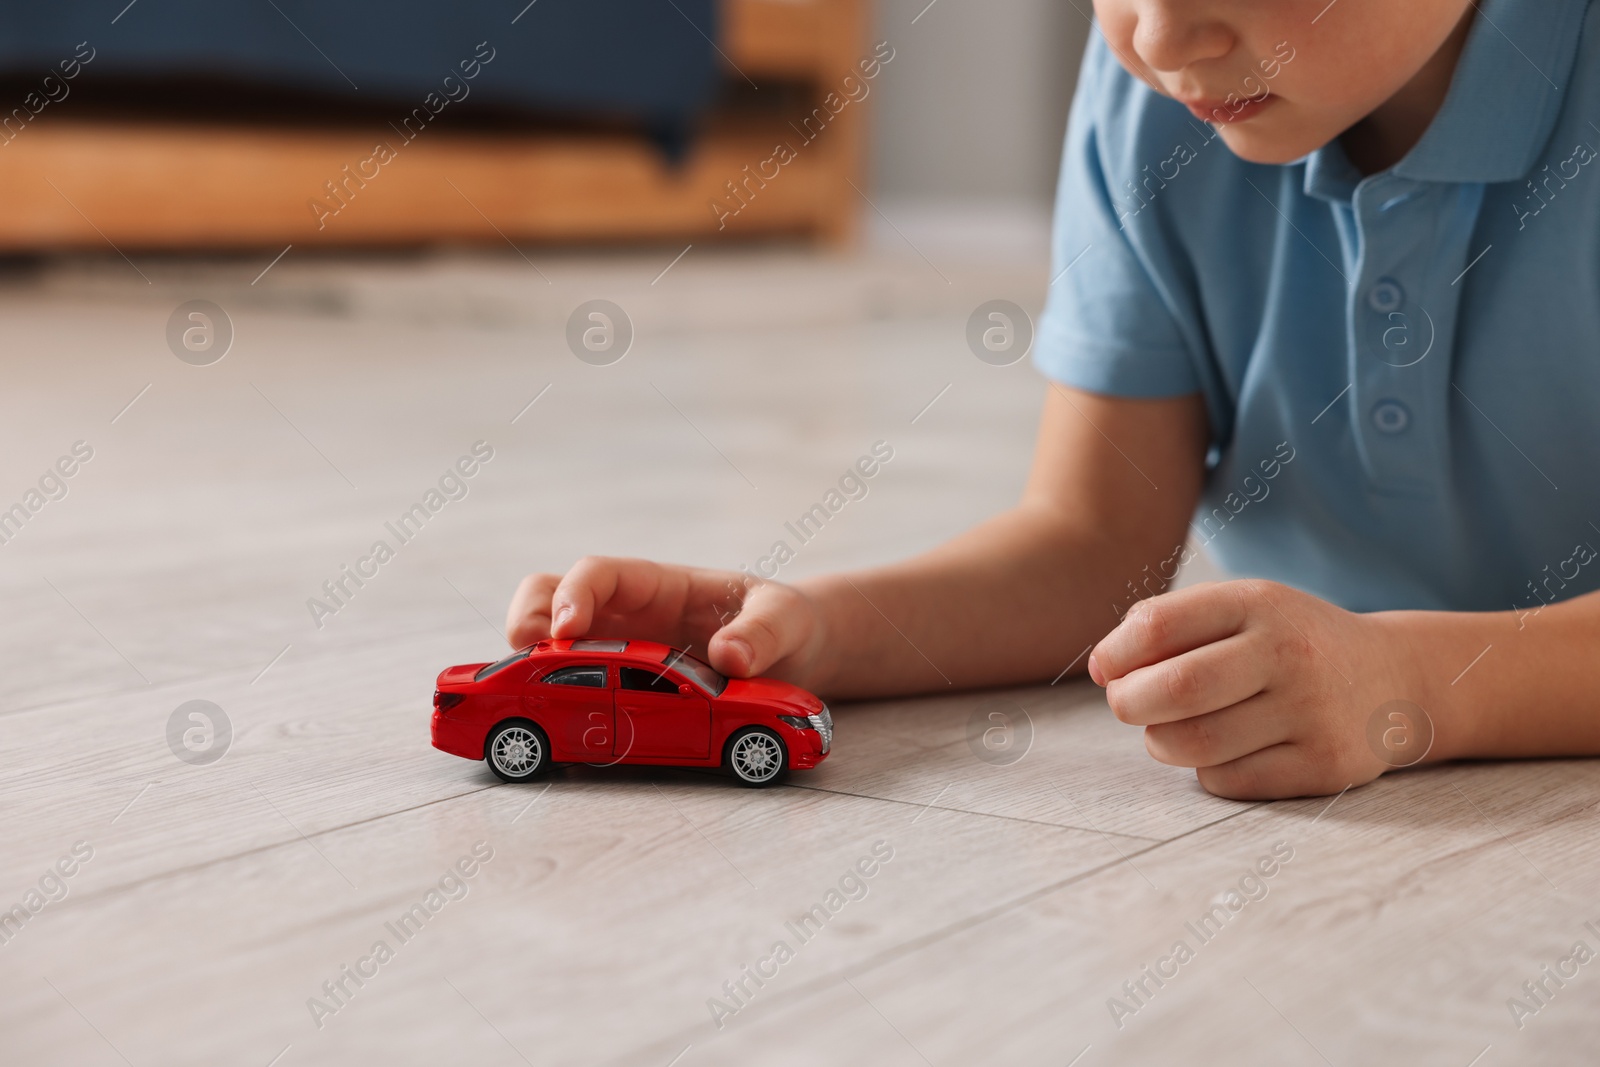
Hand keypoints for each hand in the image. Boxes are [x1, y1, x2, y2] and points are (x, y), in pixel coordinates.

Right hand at [505, 557, 824, 685]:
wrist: (790, 653)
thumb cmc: (782, 622)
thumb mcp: (784, 619)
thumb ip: (763, 632)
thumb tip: (731, 657)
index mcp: (658, 586)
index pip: (601, 572)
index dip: (576, 593)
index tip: (567, 626)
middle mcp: (625, 614)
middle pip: (548, 594)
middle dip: (529, 617)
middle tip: (529, 654)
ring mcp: (615, 648)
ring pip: (547, 640)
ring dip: (531, 660)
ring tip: (533, 694)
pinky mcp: (619, 685)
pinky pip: (572, 686)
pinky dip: (553, 700)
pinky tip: (560, 729)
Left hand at [1088, 580, 1423, 799]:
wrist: (1392, 679)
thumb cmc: (1288, 642)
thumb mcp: (1241, 609)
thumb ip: (1168, 625)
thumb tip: (1102, 667)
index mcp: (1258, 603)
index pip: (1160, 625)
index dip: (1116, 653)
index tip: (1105, 670)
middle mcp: (1290, 653)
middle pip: (1176, 689)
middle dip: (1129, 703)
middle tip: (1126, 706)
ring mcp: (1312, 712)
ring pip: (1197, 744)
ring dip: (1161, 743)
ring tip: (1167, 730)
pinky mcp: (1325, 766)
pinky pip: (1230, 781)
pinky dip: (1206, 771)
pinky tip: (1220, 751)